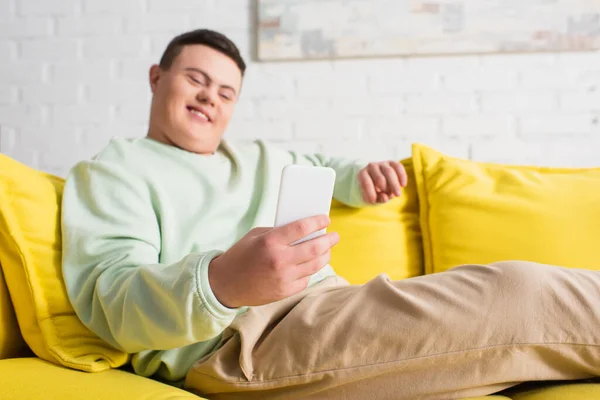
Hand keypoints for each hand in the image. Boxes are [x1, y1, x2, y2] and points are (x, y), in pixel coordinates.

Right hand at [208, 215, 338, 307]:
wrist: (225, 284)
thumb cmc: (241, 255)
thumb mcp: (256, 235)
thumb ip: (279, 231)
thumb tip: (304, 228)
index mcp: (271, 242)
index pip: (303, 227)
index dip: (318, 221)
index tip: (325, 219)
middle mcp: (280, 260)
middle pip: (315, 247)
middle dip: (329, 239)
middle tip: (334, 235)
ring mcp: (284, 278)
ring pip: (316, 264)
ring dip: (326, 255)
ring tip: (327, 249)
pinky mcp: (285, 291)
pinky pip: (307, 278)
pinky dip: (312, 269)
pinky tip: (312, 263)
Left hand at [358, 161, 407, 203]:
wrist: (377, 181)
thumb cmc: (373, 191)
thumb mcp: (372, 197)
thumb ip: (377, 198)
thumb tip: (384, 197)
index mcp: (362, 174)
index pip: (366, 183)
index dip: (370, 193)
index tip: (373, 201)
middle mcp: (371, 166)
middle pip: (379, 178)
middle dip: (385, 189)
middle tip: (390, 197)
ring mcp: (382, 163)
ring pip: (389, 172)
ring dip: (394, 184)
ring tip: (397, 194)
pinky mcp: (392, 162)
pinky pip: (398, 167)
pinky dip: (402, 176)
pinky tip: (403, 185)